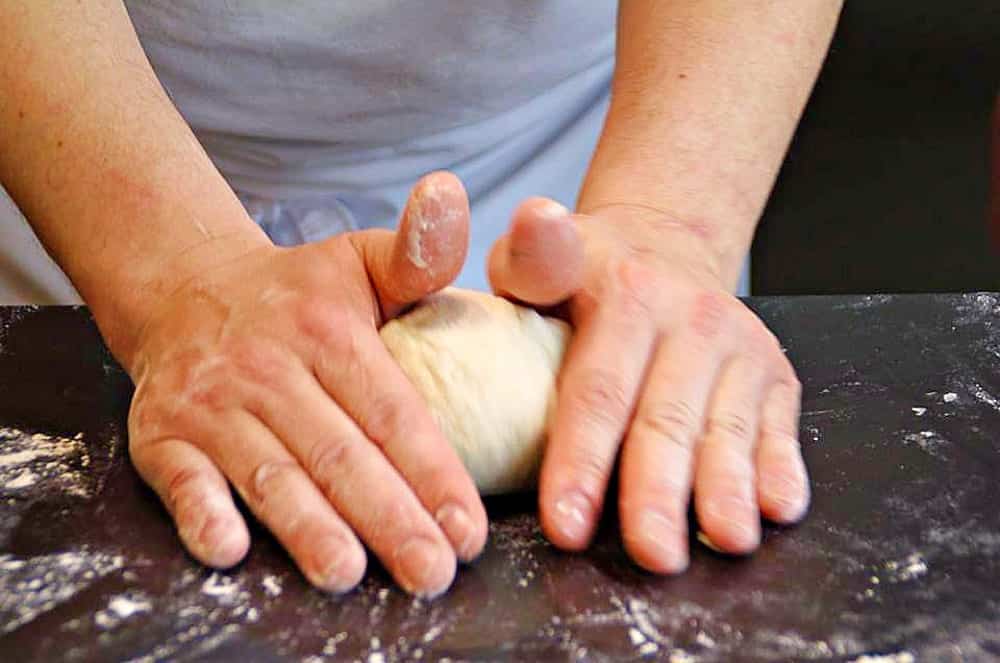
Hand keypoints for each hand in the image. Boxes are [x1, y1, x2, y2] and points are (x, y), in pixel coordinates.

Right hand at [126, 173, 486, 596]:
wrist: (188, 289)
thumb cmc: (296, 290)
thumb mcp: (359, 259)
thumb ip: (416, 252)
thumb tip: (453, 195)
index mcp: (328, 330)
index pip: (392, 409)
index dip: (432, 471)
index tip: (469, 527)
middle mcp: (269, 367)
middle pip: (338, 453)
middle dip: (388, 519)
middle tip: (432, 574)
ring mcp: (212, 403)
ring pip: (268, 472)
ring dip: (305, 527)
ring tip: (346, 572)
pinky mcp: (161, 432)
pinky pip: (181, 478)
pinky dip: (201, 513)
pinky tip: (230, 551)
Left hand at [489, 200, 808, 572]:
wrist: (667, 251)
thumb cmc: (588, 277)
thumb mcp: (545, 258)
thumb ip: (532, 255)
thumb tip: (535, 219)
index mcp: (627, 298)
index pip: (598, 391)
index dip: (582, 460)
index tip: (566, 523)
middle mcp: (692, 321)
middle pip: (668, 420)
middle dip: (660, 494)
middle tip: (652, 555)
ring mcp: (740, 348)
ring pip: (728, 430)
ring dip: (728, 489)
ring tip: (725, 540)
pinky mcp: (775, 375)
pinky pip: (779, 427)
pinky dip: (780, 468)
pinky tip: (778, 507)